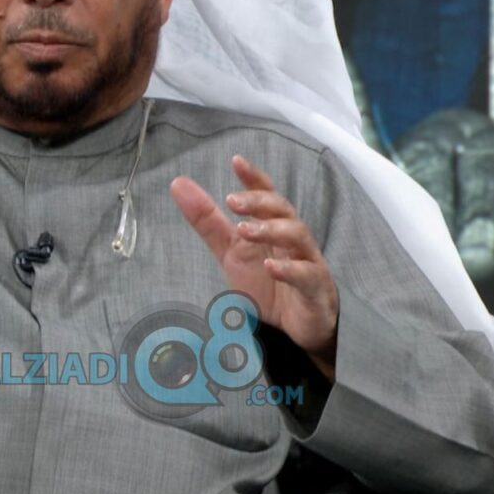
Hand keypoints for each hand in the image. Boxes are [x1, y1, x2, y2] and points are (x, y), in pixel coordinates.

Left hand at [170, 155, 338, 378]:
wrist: (291, 332)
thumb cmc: (266, 285)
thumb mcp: (230, 252)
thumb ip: (207, 222)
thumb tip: (178, 185)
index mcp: (273, 228)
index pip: (267, 196)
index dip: (254, 178)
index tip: (236, 162)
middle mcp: (293, 240)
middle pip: (284, 210)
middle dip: (259, 202)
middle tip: (231, 201)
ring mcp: (307, 262)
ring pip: (298, 235)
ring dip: (271, 230)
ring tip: (245, 230)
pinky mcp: (315, 289)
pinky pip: (307, 274)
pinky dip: (289, 269)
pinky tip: (270, 266)